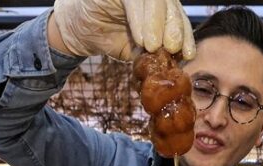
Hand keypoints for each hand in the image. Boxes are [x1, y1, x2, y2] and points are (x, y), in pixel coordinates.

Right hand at [50, 0, 194, 60]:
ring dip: (157, 24)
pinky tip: (142, 38)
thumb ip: (157, 53)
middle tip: (172, 48)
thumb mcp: (137, 51)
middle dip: (174, 28)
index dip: (185, 36)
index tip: (186, 55)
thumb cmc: (108, 38)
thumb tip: (178, 63)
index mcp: (159, 9)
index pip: (177, 19)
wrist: (76, 33)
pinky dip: (140, 19)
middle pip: (171, 6)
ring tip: (153, 46)